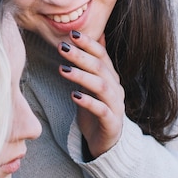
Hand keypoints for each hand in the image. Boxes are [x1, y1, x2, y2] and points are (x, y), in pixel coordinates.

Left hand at [58, 31, 124, 156]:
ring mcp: (115, 105)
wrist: (107, 142)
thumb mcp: (93, 84)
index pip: (102, 55)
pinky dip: (88, 102)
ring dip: (82, 76)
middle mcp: (116, 88)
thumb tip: (97, 35)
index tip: (72, 34)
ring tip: (63, 70)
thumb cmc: (96, 110)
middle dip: (80, 56)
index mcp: (111, 77)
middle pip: (100, 68)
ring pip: (101, 86)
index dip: (88, 44)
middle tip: (62, 48)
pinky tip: (73, 96)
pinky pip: (101, 110)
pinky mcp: (112, 122)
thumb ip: (94, 63)